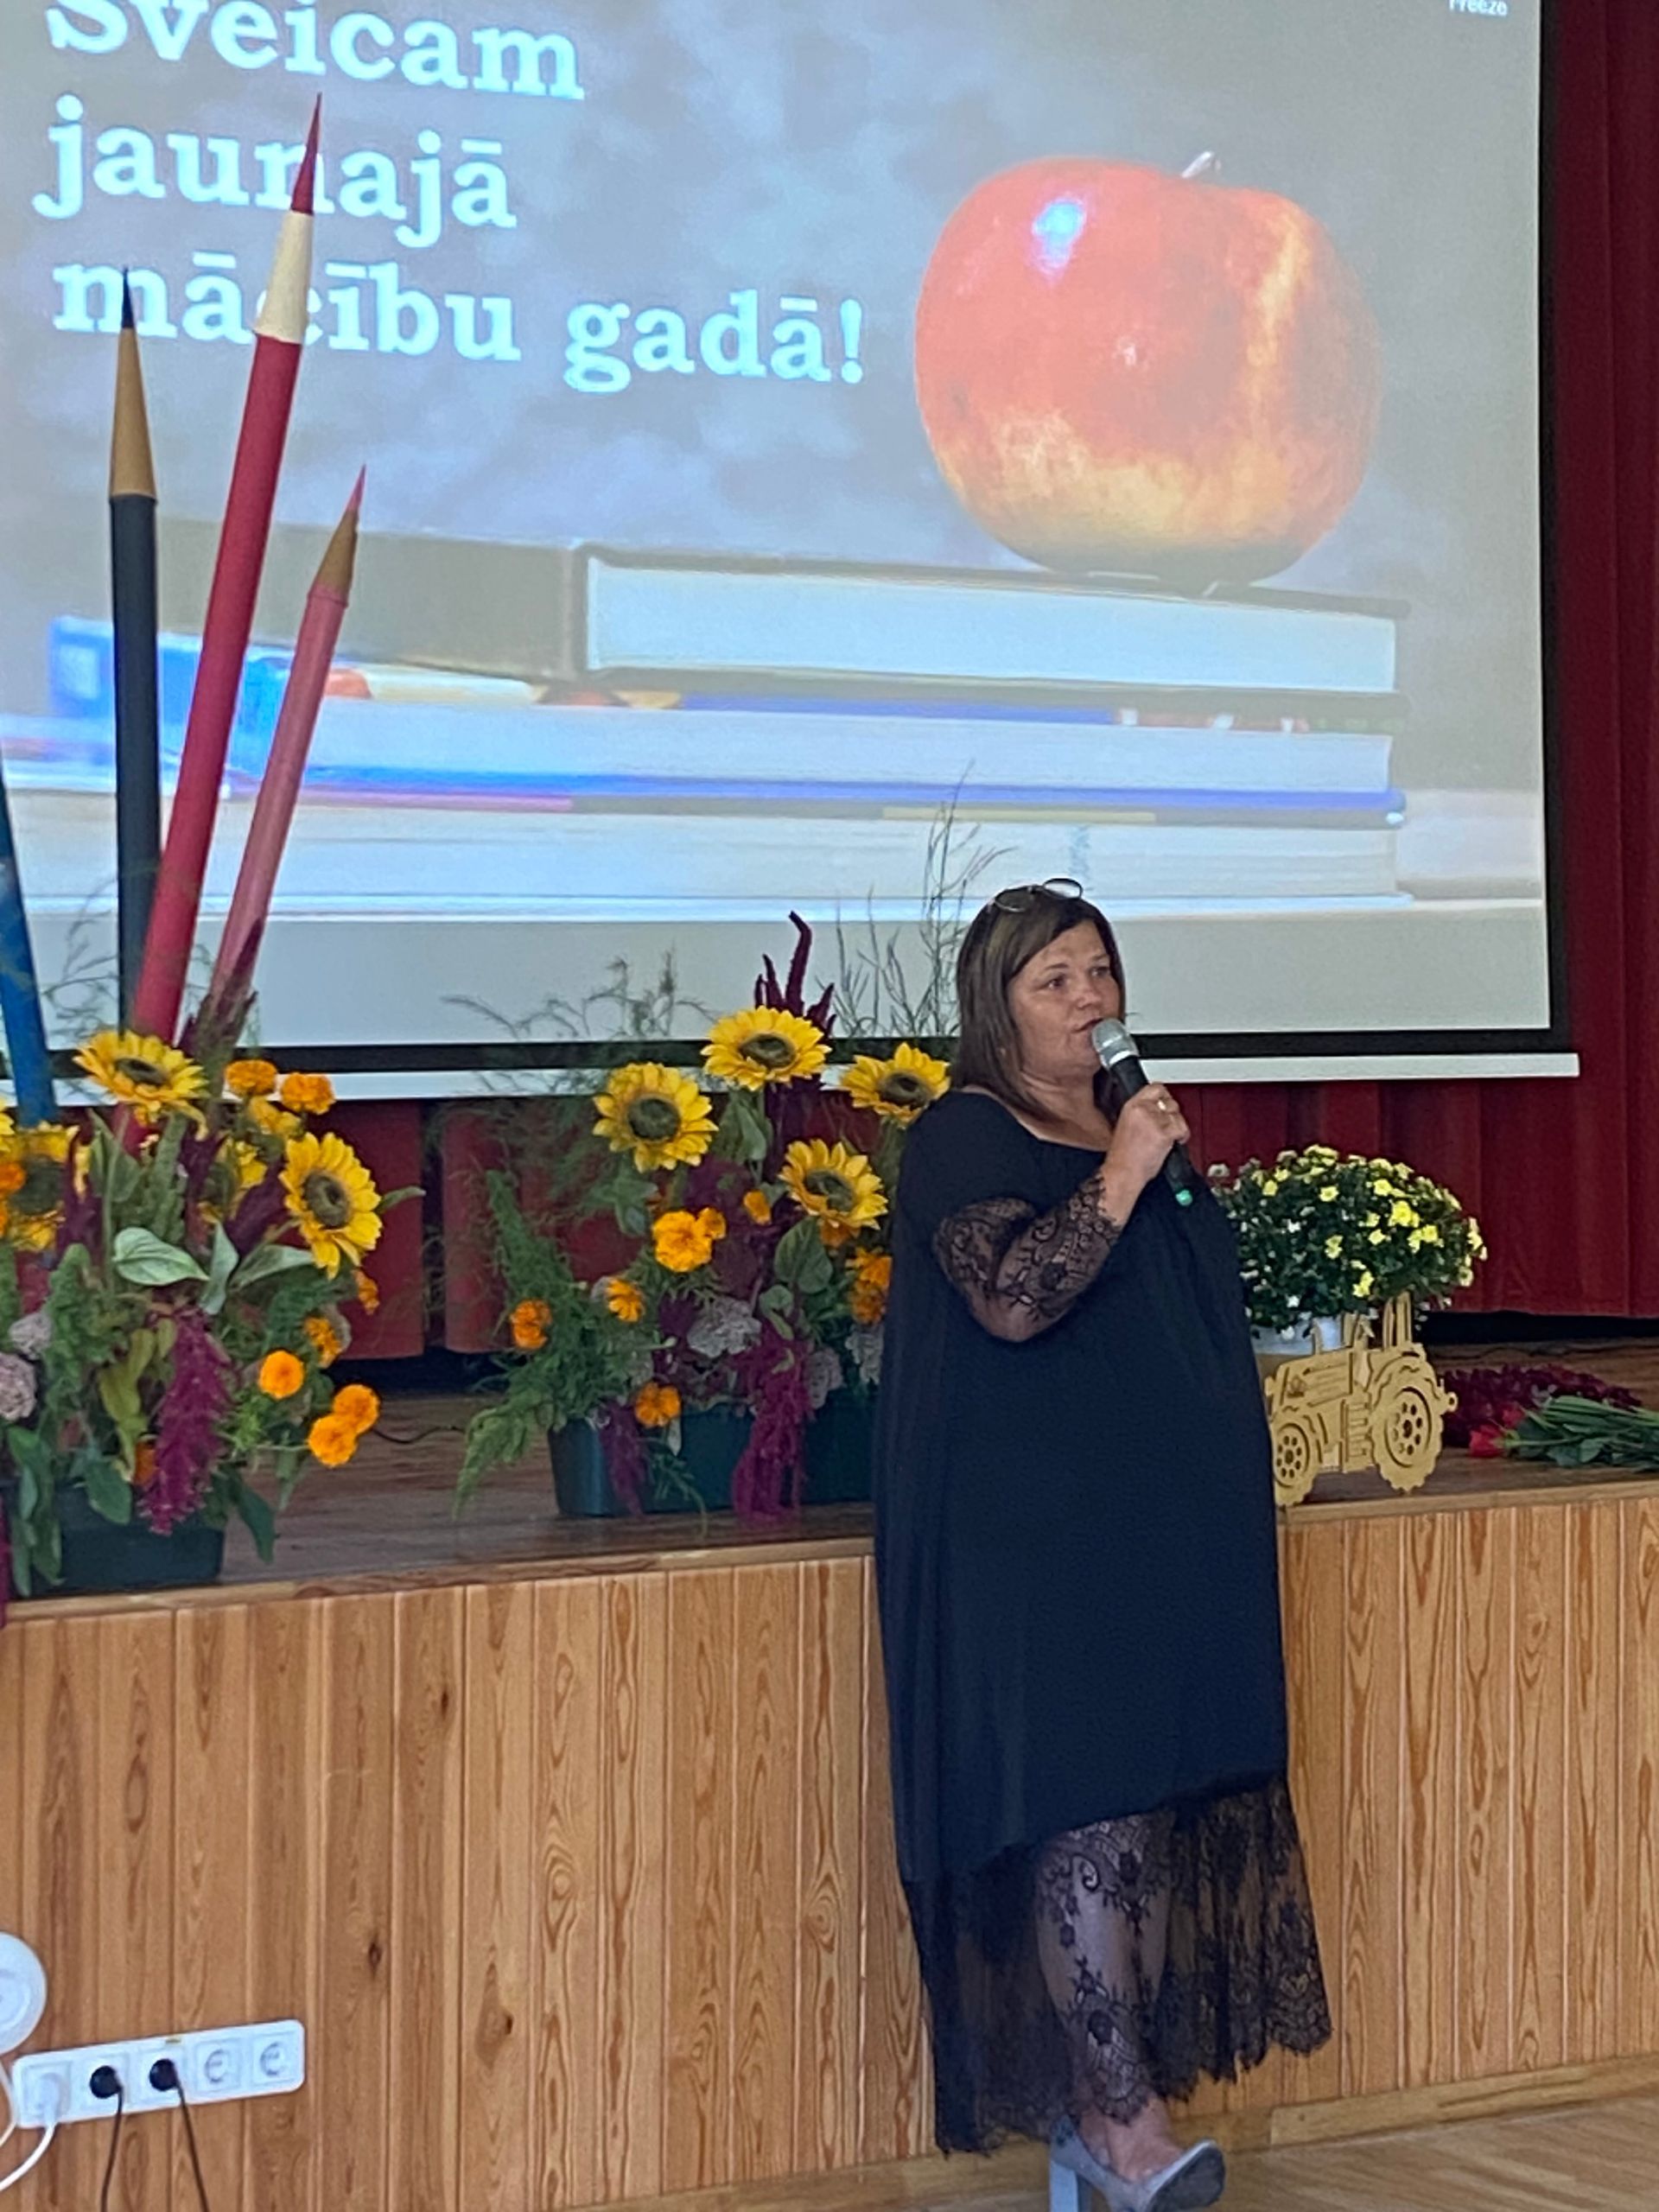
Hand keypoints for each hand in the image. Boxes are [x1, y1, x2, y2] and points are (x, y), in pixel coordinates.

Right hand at [1103, 1084, 1190, 1200]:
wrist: (1122, 1173)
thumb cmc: (1123, 1157)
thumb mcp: (1127, 1125)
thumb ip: (1142, 1114)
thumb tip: (1157, 1110)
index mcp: (1131, 1106)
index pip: (1155, 1088)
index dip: (1164, 1096)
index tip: (1166, 1104)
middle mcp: (1143, 1109)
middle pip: (1169, 1101)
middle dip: (1172, 1114)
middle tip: (1168, 1126)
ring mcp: (1154, 1120)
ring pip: (1177, 1114)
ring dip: (1178, 1125)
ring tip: (1170, 1136)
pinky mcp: (1164, 1133)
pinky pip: (1182, 1128)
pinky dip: (1183, 1136)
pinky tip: (1176, 1141)